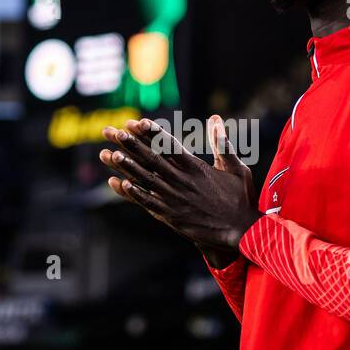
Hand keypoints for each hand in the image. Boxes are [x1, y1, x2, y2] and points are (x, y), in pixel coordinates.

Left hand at [100, 115, 258, 252]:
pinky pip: (148, 202)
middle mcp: (182, 181)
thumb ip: (222, 142)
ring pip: (145, 179)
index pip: (168, 144)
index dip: (150, 132)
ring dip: (125, 166)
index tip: (135, 122)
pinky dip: (134, 193)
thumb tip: (216, 118)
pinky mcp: (172, 216)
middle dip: (129, 144)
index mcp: (196, 167)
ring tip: (107, 154)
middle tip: (111, 132)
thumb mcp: (236, 167)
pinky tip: (119, 183)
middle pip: (150, 158)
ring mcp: (175, 199)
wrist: (241, 231)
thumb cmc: (240, 198)